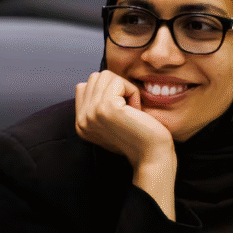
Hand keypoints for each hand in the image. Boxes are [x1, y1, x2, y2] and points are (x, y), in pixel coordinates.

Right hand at [75, 71, 176, 219]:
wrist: (152, 155)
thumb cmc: (138, 137)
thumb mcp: (111, 120)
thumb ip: (98, 102)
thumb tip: (96, 78)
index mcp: (80, 124)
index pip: (83, 86)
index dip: (106, 91)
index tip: (120, 111)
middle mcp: (82, 119)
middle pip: (95, 78)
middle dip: (116, 87)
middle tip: (128, 111)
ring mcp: (91, 113)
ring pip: (105, 76)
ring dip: (125, 88)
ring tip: (131, 110)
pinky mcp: (106, 108)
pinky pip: (119, 81)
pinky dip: (133, 92)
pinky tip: (136, 111)